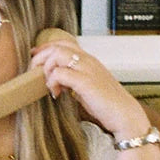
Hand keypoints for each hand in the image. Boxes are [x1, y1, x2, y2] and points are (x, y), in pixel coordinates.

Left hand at [32, 41, 148, 141]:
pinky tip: (57, 94)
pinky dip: (53, 82)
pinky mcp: (86, 82)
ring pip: (58, 55)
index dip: (46, 48)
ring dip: (47, 69)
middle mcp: (89, 61)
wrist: (125, 116)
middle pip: (58, 46)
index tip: (34, 56)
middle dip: (41, 57)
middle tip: (35, 73)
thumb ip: (74, 80)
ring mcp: (88, 70)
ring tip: (48, 84)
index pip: (64, 43)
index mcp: (89, 60)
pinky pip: (61, 73)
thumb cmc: (107, 105)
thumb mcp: (88, 87)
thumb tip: (56, 80)